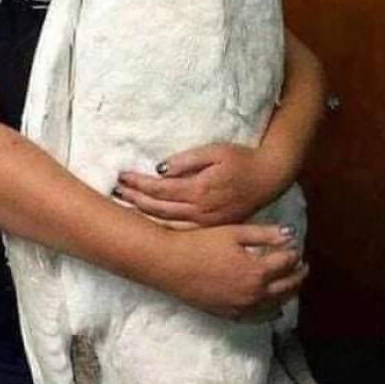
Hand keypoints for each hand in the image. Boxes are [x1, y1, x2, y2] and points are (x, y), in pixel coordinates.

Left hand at [116, 143, 287, 226]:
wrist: (270, 177)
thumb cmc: (242, 159)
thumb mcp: (215, 151)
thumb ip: (187, 160)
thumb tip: (160, 170)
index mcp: (198, 189)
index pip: (159, 188)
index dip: (137, 183)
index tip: (121, 177)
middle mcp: (200, 210)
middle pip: (157, 209)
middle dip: (134, 200)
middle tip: (114, 193)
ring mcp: (206, 223)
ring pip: (166, 224)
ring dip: (143, 216)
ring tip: (123, 208)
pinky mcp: (212, 227)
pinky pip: (181, 232)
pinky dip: (161, 228)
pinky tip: (148, 224)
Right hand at [165, 222, 306, 319]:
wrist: (169, 263)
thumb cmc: (199, 243)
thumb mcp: (233, 232)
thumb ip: (264, 234)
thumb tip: (290, 235)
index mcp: (257, 272)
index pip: (287, 263)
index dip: (293, 253)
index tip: (296, 246)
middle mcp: (253, 295)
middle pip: (287, 287)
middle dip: (298, 275)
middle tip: (302, 266)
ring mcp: (241, 307)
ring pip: (275, 305)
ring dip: (287, 294)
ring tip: (292, 283)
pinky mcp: (228, 314)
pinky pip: (257, 318)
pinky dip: (270, 312)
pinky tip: (273, 308)